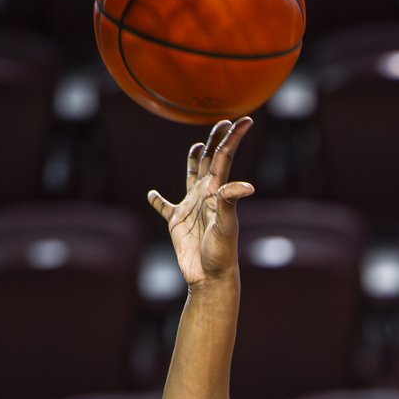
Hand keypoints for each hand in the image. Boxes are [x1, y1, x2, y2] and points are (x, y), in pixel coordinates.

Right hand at [147, 117, 254, 287]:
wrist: (209, 278)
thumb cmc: (221, 254)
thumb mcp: (227, 226)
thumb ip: (230, 202)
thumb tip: (246, 185)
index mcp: (217, 192)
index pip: (225, 158)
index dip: (234, 138)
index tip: (245, 120)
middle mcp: (205, 195)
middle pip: (210, 162)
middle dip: (215, 141)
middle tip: (221, 122)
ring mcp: (191, 208)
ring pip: (191, 178)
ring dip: (193, 163)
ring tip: (196, 147)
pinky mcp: (176, 223)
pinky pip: (164, 208)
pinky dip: (157, 201)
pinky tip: (152, 195)